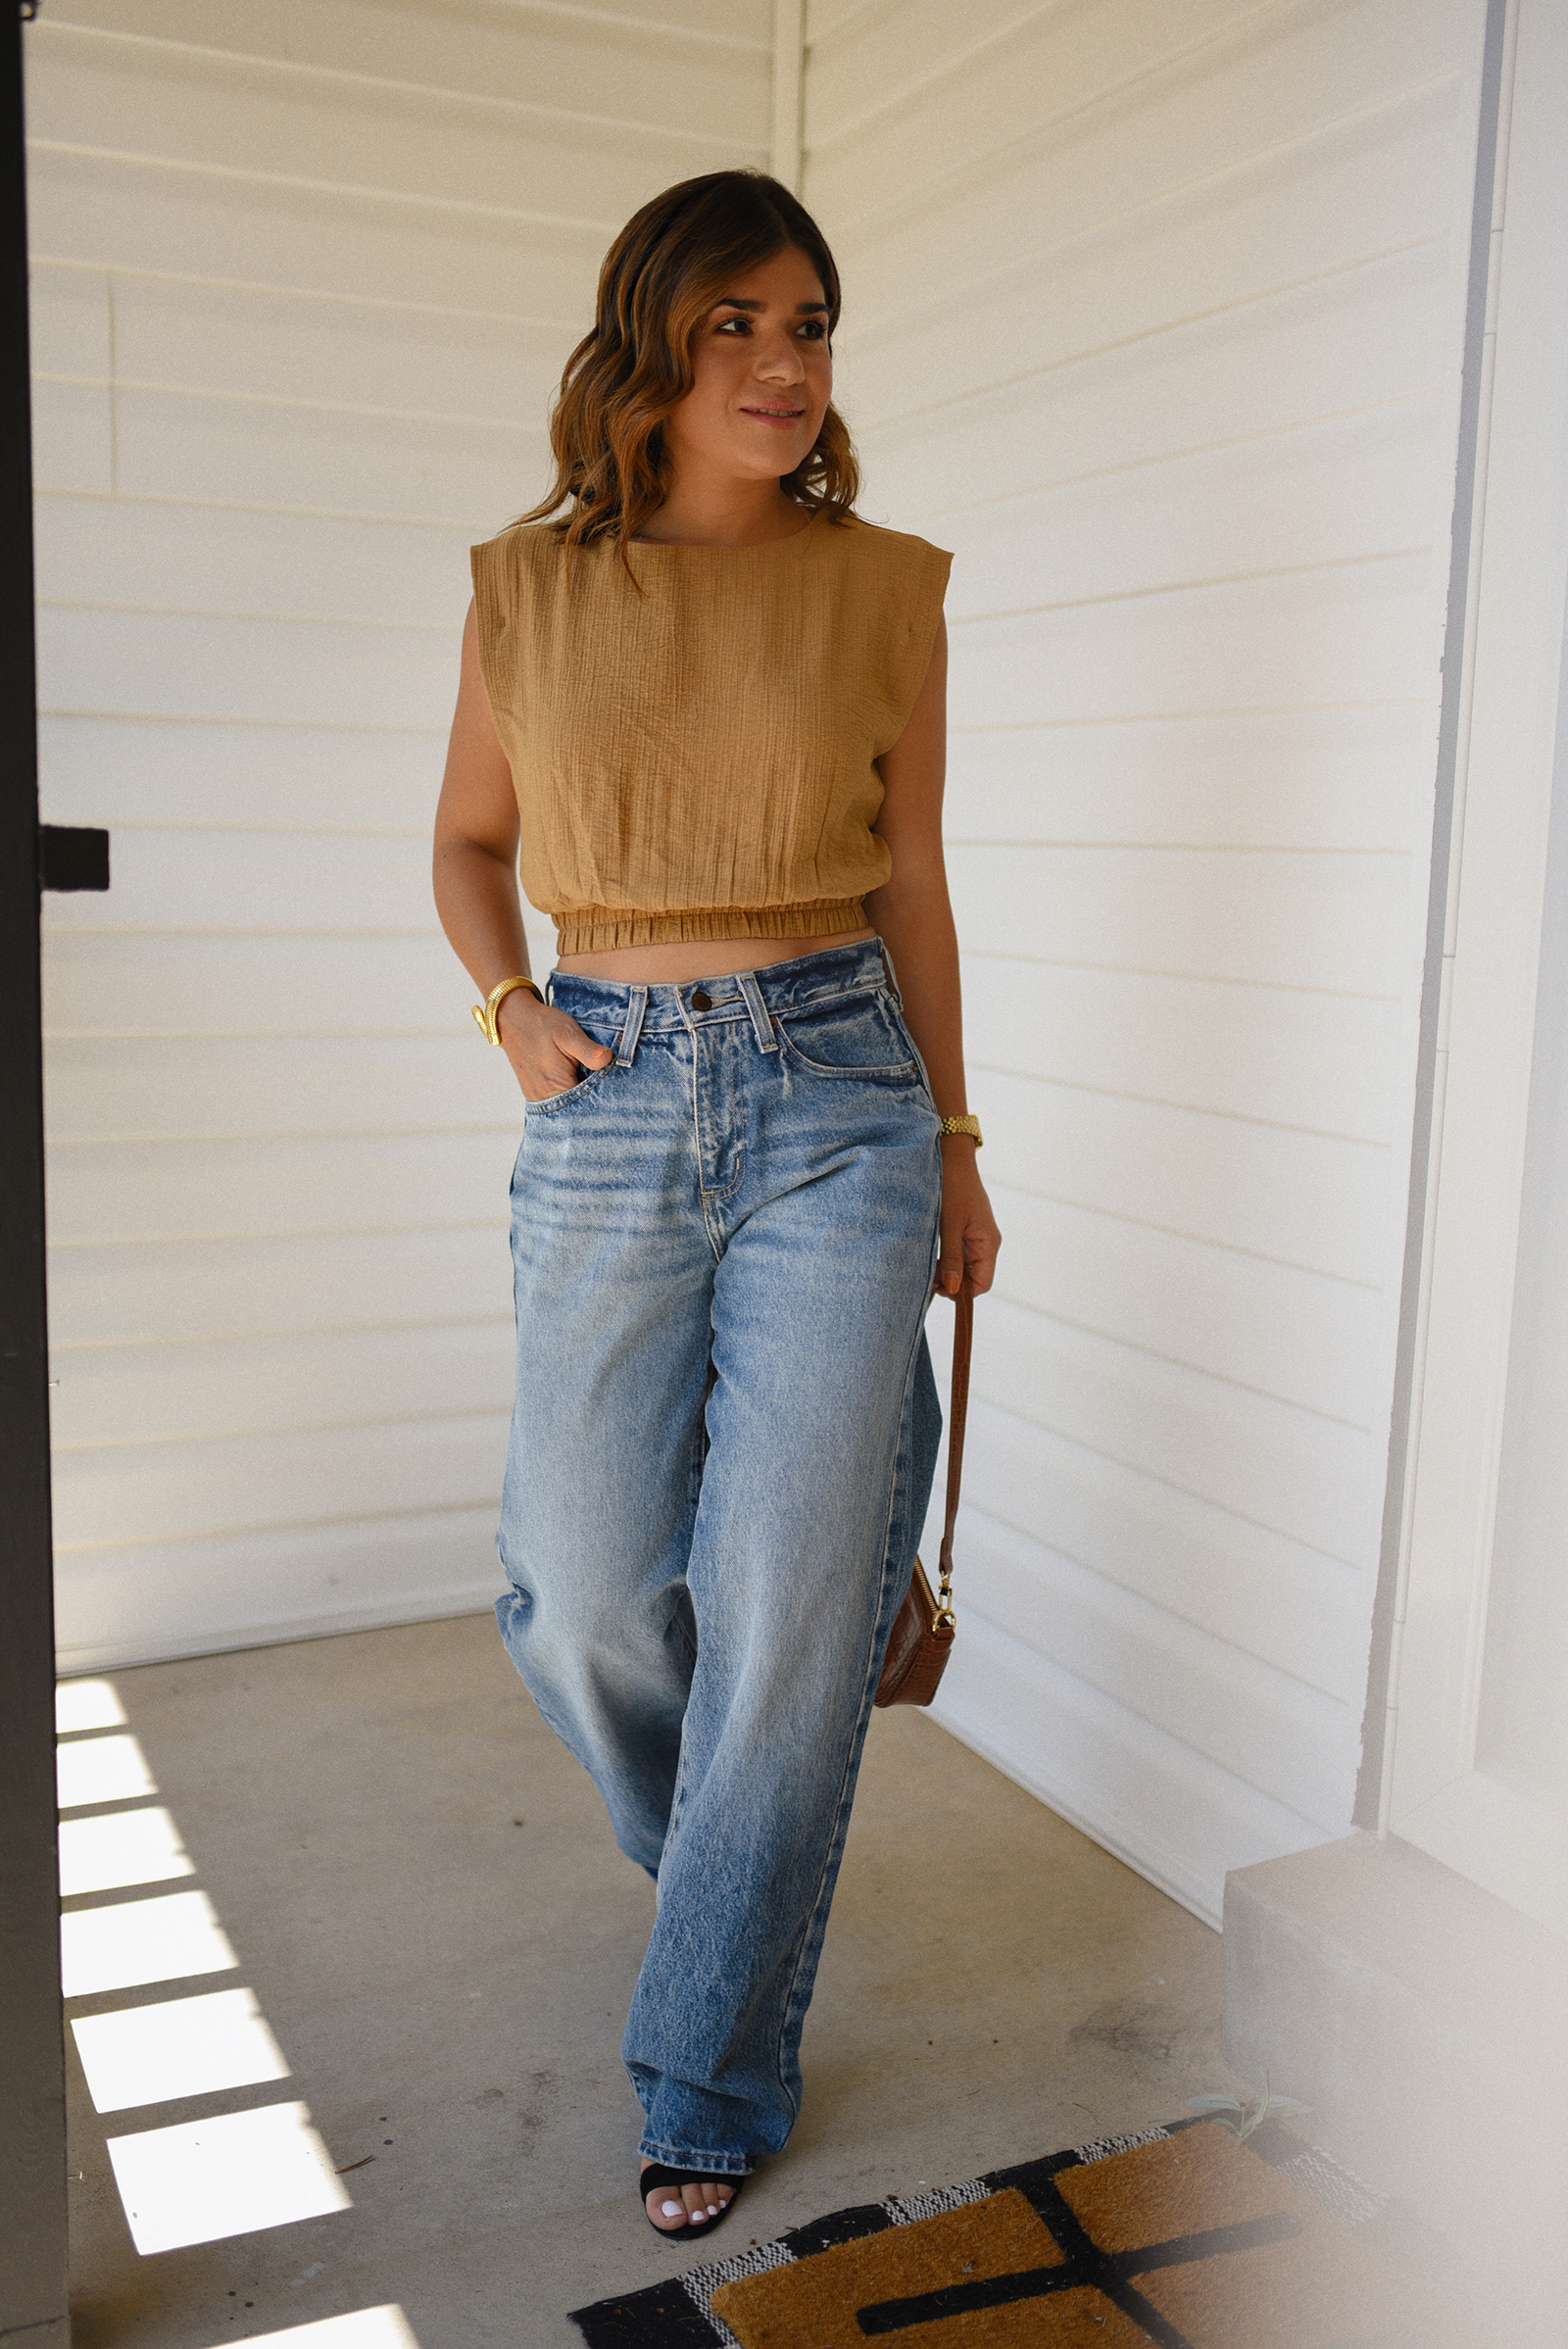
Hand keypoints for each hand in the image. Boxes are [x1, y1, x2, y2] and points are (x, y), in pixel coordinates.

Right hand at [496, 985, 613, 1101]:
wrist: (513, 1019)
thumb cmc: (542, 1025)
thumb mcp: (568, 1033)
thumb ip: (588, 1050)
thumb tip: (607, 1058)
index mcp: (556, 1088)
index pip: (588, 1108)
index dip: (604, 1100)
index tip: (616, 1089)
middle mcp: (544, 1099)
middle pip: (578, 1110)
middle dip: (594, 1100)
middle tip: (606, 1082)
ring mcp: (538, 1098)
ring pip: (568, 1107)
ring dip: (582, 1097)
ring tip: (591, 1079)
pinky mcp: (535, 1093)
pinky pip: (558, 1101)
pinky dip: (570, 1094)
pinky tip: (577, 1079)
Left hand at [935, 1143, 999, 1299]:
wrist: (951, 1158)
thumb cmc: (952, 1188)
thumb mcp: (949, 1226)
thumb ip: (951, 1259)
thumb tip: (952, 1289)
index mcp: (988, 1243)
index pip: (982, 1283)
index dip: (962, 1292)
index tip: (938, 1289)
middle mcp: (986, 1242)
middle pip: (973, 1277)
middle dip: (952, 1282)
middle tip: (928, 1277)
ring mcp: (976, 1236)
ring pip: (964, 1266)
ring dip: (947, 1270)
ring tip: (927, 1266)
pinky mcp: (966, 1229)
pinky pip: (959, 1253)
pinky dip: (946, 1259)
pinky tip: (931, 1255)